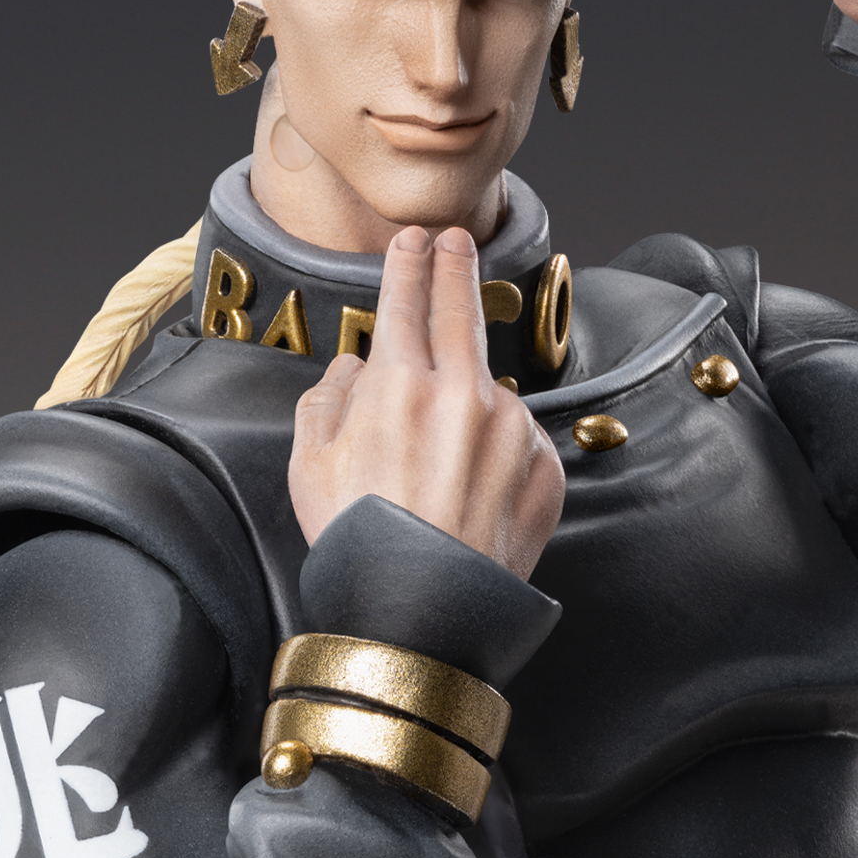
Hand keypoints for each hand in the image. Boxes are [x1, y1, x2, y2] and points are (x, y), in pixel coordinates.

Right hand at [289, 225, 564, 579]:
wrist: (423, 616)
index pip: (407, 299)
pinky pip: (519, 441)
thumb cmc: (358, 545)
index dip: (408, 263)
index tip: (413, 240)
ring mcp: (513, 431)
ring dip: (471, 397)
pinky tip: (471, 490)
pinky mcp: (546, 468)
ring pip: (491, 388)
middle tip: (456, 241)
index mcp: (400, 385)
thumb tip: (350, 368)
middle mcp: (465, 395)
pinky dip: (497, 451)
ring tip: (440, 454)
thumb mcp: (311, 466)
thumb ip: (326, 400)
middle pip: (462, 311)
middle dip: (456, 267)